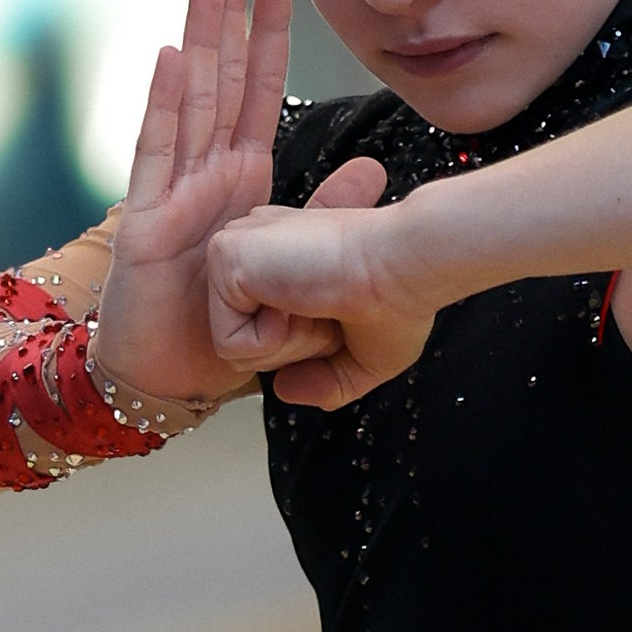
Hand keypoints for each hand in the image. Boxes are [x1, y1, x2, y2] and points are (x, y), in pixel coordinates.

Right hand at [94, 0, 293, 403]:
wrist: (170, 378)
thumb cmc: (223, 324)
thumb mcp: (294, 261)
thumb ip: (327, 212)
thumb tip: (375, 170)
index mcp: (243, 176)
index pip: (259, 88)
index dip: (268, 32)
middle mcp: (206, 170)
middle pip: (220, 74)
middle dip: (227, 11)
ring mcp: (173, 188)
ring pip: (189, 95)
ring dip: (198, 36)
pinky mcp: (147, 218)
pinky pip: (157, 150)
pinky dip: (162, 100)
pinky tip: (168, 54)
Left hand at [206, 157, 437, 409]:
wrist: (406, 266)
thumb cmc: (399, 298)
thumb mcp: (364, 356)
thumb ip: (323, 379)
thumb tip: (283, 389)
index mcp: (284, 250)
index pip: (265, 322)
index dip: (310, 338)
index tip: (344, 306)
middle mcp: (257, 242)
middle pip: (248, 338)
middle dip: (298, 345)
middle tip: (332, 308)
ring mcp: (238, 247)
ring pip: (235, 345)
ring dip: (289, 345)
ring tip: (319, 302)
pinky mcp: (225, 256)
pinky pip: (229, 344)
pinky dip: (273, 342)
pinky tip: (300, 302)